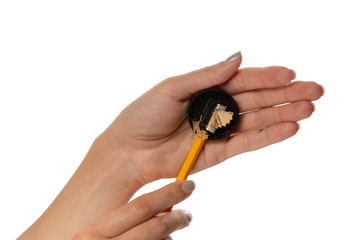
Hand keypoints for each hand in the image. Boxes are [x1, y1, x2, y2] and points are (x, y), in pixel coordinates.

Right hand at [73, 180, 194, 239]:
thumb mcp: (98, 238)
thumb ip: (123, 224)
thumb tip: (163, 209)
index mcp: (92, 235)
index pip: (139, 207)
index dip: (167, 194)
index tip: (187, 185)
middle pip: (156, 227)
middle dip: (177, 218)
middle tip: (187, 215)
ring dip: (170, 239)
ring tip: (168, 237)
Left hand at [100, 52, 323, 182]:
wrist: (129, 151)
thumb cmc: (143, 115)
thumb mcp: (173, 87)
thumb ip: (207, 75)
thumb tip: (238, 57)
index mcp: (206, 89)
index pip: (243, 81)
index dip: (267, 77)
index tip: (291, 74)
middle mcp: (216, 109)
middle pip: (256, 100)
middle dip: (285, 95)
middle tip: (314, 90)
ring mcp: (218, 132)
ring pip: (256, 121)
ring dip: (283, 114)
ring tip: (307, 109)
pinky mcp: (217, 153)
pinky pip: (246, 143)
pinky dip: (268, 136)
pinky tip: (288, 128)